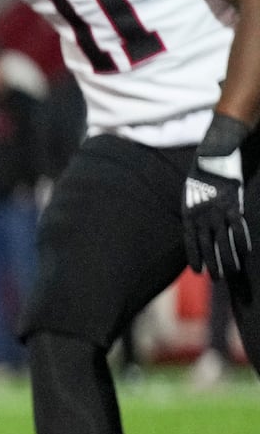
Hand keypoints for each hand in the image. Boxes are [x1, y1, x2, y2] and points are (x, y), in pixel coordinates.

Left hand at [183, 114, 251, 278]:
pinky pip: (238, 226)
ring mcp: (217, 210)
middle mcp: (201, 215)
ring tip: (231, 272)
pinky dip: (242, 240)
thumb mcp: (189, 193)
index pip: (190, 241)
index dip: (195, 257)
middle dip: (212, 263)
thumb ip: (193, 210)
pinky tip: (246, 252)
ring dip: (227, 258)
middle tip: (218, 278)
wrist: (214, 154)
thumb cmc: (201, 173)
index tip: (198, 271)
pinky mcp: (232, 204)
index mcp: (188, 213)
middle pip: (206, 245)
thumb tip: (196, 225)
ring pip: (222, 240)